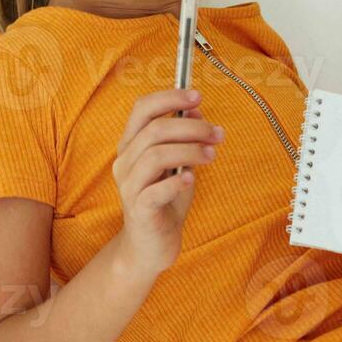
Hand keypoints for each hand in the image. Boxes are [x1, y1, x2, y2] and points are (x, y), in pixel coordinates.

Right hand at [110, 89, 224, 276]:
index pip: (142, 109)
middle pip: (154, 130)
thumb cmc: (166, 201)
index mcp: (131, 145)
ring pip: (155, 156)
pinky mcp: (139, 210)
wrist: (151, 245)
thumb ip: (184, 139)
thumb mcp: (179, 164)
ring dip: (189, 151)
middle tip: (216, 134)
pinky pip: (155, 190)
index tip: (197, 96)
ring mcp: (128, 187)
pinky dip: (176, 182)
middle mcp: (124, 162)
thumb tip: (196, 110)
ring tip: (211, 155)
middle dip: (191, 127)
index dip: (169, 97)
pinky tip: (192, 179)